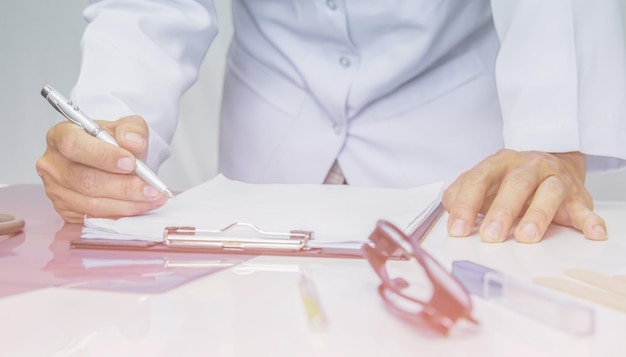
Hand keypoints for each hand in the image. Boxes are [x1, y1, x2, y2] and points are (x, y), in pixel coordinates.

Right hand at [35, 116, 167, 222]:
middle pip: (84, 179)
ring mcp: (56, 189)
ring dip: (126, 203)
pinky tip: (140, 206)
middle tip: (149, 187)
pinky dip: (121, 213)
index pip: (74, 145)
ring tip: (152, 197)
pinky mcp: (66, 210)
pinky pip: (94, 217)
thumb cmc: (114, 143)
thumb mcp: (127, 127)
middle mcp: (53, 164)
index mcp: (61, 135)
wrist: (114, 161)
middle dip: (122, 186)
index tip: (131, 163)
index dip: (103, 156)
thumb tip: (132, 142)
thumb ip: (132, 130)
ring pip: (91, 203)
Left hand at [442, 149, 606, 242]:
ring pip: (548, 192)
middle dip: (502, 211)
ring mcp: (554, 179)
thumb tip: (449, 209)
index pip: (479, 180)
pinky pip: (585, 207)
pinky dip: (590, 221)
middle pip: (515, 184)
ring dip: (537, 216)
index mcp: (499, 163)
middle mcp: (528, 167)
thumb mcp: (483, 182)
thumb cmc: (509, 180)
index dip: (466, 205)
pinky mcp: (577, 196)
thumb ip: (462, 193)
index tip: (457, 229)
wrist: (551, 163)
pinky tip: (592, 233)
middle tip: (490, 236)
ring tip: (526, 237)